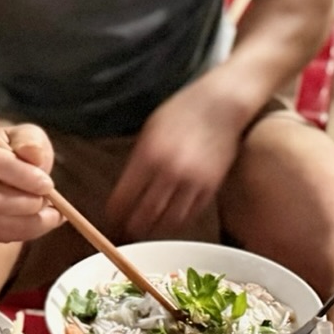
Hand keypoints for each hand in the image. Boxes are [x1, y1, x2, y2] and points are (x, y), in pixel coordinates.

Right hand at [0, 122, 62, 242]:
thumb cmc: (13, 149)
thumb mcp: (25, 135)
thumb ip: (30, 141)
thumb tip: (35, 155)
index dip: (24, 176)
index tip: (48, 183)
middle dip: (27, 204)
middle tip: (50, 199)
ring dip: (33, 221)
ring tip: (54, 211)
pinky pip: (5, 236)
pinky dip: (31, 231)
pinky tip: (46, 219)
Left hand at [105, 84, 245, 237]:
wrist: (221, 106)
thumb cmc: (183, 112)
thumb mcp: (150, 130)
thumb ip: (138, 160)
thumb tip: (127, 187)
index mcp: (148, 156)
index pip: (124, 198)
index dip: (115, 211)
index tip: (112, 215)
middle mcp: (169, 173)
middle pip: (144, 216)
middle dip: (133, 225)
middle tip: (127, 227)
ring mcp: (192, 183)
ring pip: (168, 221)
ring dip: (156, 227)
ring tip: (148, 227)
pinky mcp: (210, 188)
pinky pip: (190, 215)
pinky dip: (178, 221)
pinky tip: (170, 217)